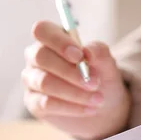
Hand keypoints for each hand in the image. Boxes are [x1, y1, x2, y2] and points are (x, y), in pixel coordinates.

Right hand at [22, 21, 130, 139]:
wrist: (103, 108)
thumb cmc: (101, 79)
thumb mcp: (107, 64)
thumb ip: (99, 53)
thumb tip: (87, 51)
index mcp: (52, 40)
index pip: (42, 30)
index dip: (59, 41)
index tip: (80, 56)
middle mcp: (37, 57)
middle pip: (41, 57)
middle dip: (70, 71)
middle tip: (95, 83)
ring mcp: (33, 80)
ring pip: (44, 82)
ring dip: (74, 92)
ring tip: (98, 99)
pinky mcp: (34, 103)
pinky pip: (46, 103)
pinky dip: (71, 107)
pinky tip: (89, 109)